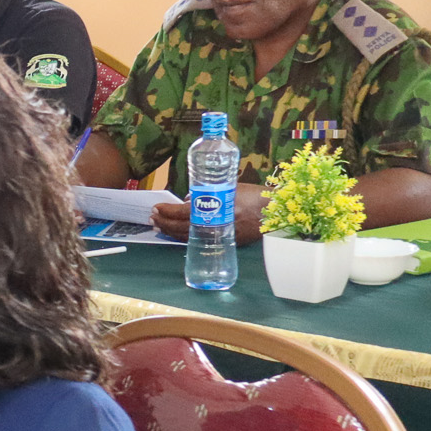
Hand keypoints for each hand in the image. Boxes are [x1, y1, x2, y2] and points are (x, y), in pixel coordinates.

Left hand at [149, 182, 267, 245]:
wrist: (278, 212)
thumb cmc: (255, 195)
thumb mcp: (229, 188)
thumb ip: (207, 194)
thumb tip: (188, 200)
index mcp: (217, 209)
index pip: (184, 212)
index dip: (167, 211)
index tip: (156, 208)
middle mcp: (216, 225)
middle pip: (182, 228)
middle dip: (164, 223)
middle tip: (152, 218)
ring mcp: (220, 236)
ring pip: (188, 238)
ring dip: (170, 232)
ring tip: (158, 227)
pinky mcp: (225, 243)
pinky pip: (199, 241)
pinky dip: (185, 238)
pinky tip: (176, 235)